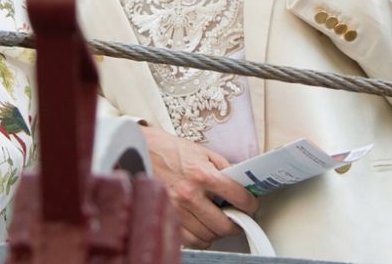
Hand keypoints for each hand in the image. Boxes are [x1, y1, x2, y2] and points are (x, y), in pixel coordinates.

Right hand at [142, 127, 257, 248]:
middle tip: (235, 217)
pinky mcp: (167, 217)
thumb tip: (242, 184)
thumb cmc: (170, 150)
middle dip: (235, 223)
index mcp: (202, 175)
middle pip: (224, 225)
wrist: (141, 150)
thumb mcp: (201, 152)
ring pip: (208, 235)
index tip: (250, 206)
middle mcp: (189, 194)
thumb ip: (223, 168)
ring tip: (215, 220)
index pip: (238, 197)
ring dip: (216, 231)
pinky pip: (191, 240)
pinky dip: (200, 237)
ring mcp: (176, 208)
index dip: (250, 204)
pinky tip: (200, 226)